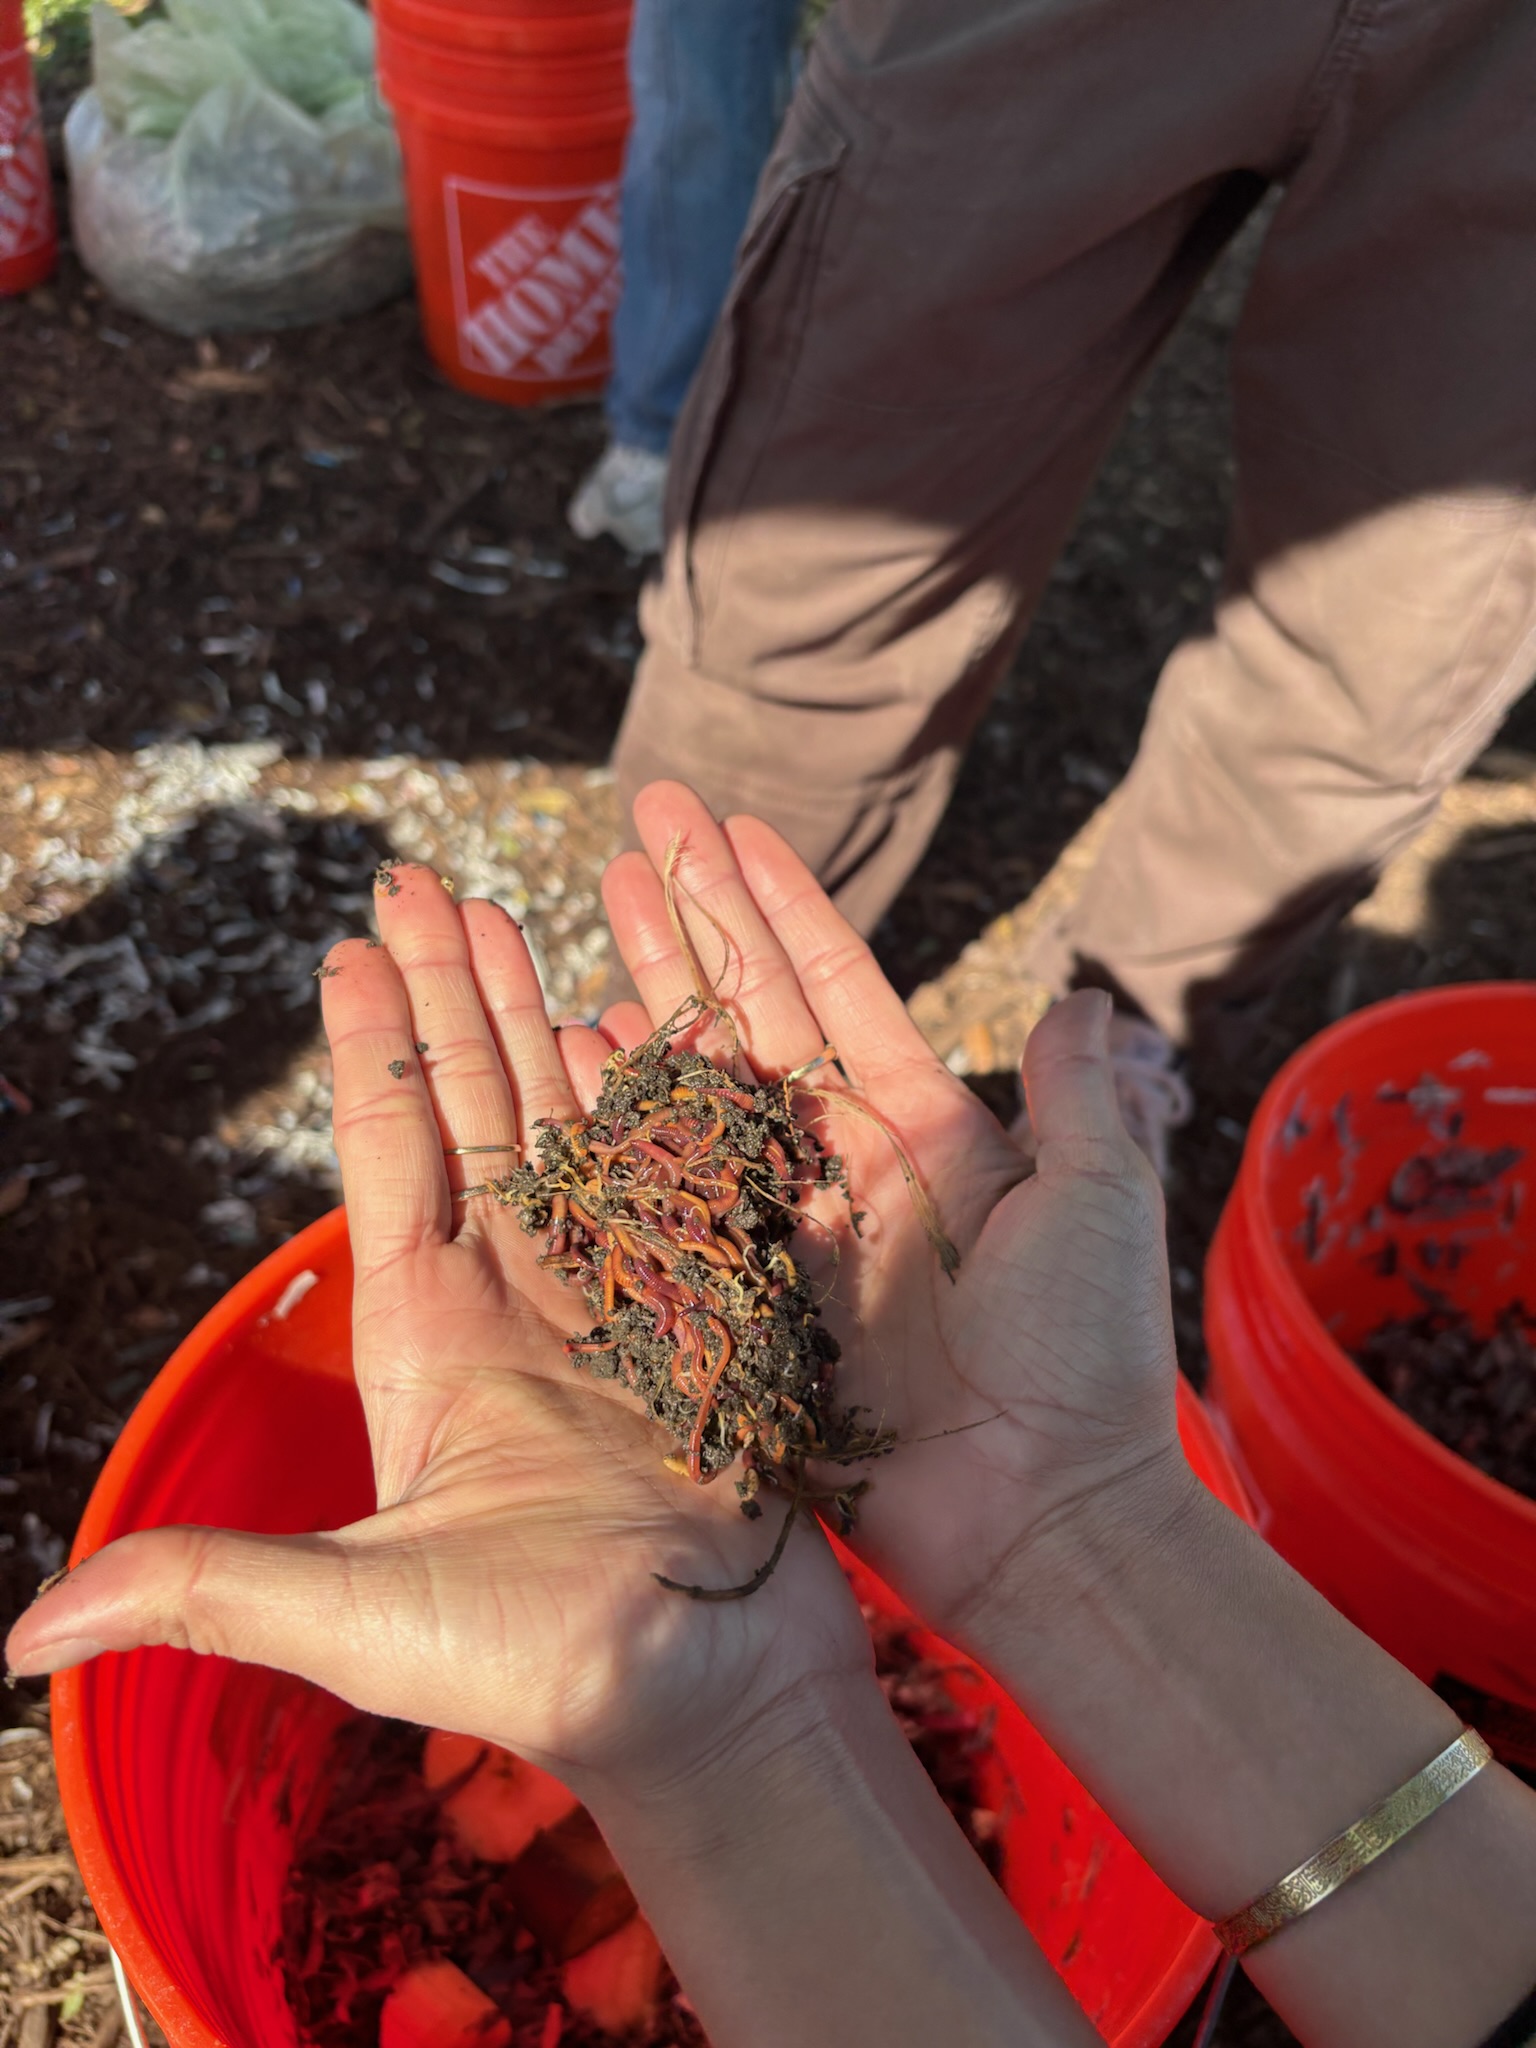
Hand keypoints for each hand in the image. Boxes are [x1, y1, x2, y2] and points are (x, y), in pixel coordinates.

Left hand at [5, 865, 870, 1796]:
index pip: (389, 1159)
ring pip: (565, 1129)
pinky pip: (669, 1181)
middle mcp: (513, 1307)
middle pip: (473, 1117)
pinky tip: (639, 1020)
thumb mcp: (359, 1616)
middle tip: (427, 881)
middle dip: (449, 996)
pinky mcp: (696, 1318)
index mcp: (427, 1343)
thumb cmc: (542, 1672)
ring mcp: (609, 1305)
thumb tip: (16, 1636)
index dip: (370, 1049)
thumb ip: (210, 1586)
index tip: (350, 945)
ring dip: (537, 1021)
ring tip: (517, 915)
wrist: (714, 1706)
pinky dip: (653, 1097)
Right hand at [599, 784, 1193, 1641]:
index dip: (779, 904)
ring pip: (696, 1086)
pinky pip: (668, 1197)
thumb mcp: (1097, 1205)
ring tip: (592, 905)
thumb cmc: (1089, 1360)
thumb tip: (1086, 996)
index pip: (834, 988)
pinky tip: (574, 1053)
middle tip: (638, 822)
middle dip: (694, 915)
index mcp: (924, 1129)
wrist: (1045, 1516)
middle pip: (749, 1013)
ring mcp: (781, 1229)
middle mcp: (840, 1164)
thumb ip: (1082, 1099)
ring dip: (648, 991)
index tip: (730, 825)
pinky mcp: (740, 1301)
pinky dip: (623, 1124)